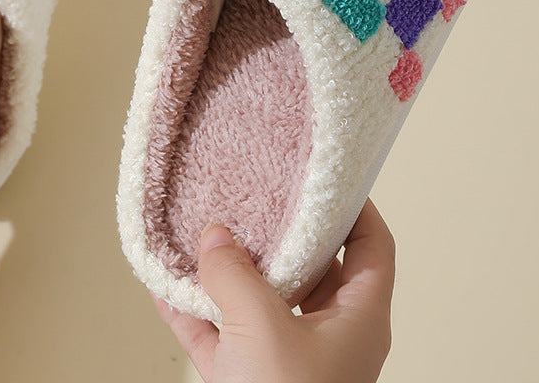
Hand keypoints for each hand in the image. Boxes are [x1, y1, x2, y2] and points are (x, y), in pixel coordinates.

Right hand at [154, 199, 394, 382]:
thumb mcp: (263, 329)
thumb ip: (235, 275)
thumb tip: (214, 237)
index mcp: (356, 318)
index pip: (372, 245)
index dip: (355, 205)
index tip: (326, 176)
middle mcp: (328, 335)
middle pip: (311, 267)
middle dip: (277, 234)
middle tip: (251, 196)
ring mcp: (288, 359)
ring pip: (261, 300)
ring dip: (228, 271)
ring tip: (201, 235)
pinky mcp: (250, 380)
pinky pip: (222, 335)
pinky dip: (196, 312)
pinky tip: (165, 286)